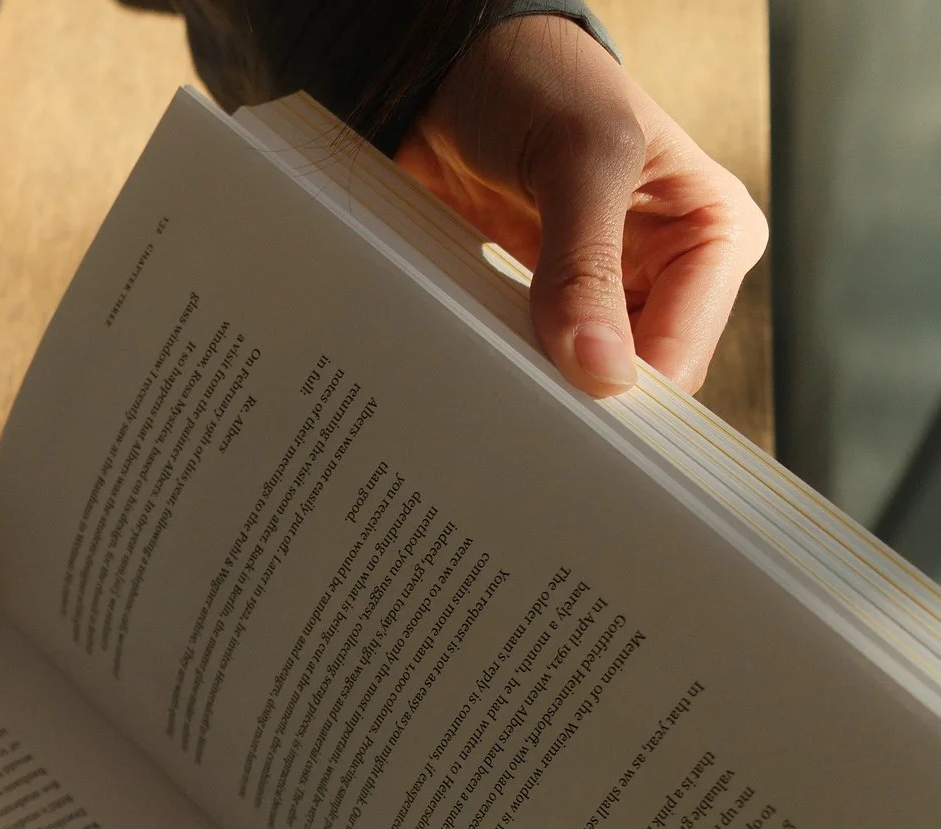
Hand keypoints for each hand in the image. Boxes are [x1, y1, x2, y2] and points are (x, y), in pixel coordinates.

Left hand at [395, 14, 767, 396]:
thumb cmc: (540, 82)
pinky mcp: (539, 301)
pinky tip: (470, 369)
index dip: (629, 395)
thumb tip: (602, 369)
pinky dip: (497, 367)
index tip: (570, 419)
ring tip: (489, 387)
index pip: (683, 354)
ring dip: (531, 385)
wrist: (453, 71)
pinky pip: (524, 361)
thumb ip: (586, 264)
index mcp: (712, 235)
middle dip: (579, 395)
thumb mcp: (581, 157)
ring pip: (574, 380)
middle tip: (520, 413)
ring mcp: (600, 293)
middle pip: (631, 379)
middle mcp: (666, 274)